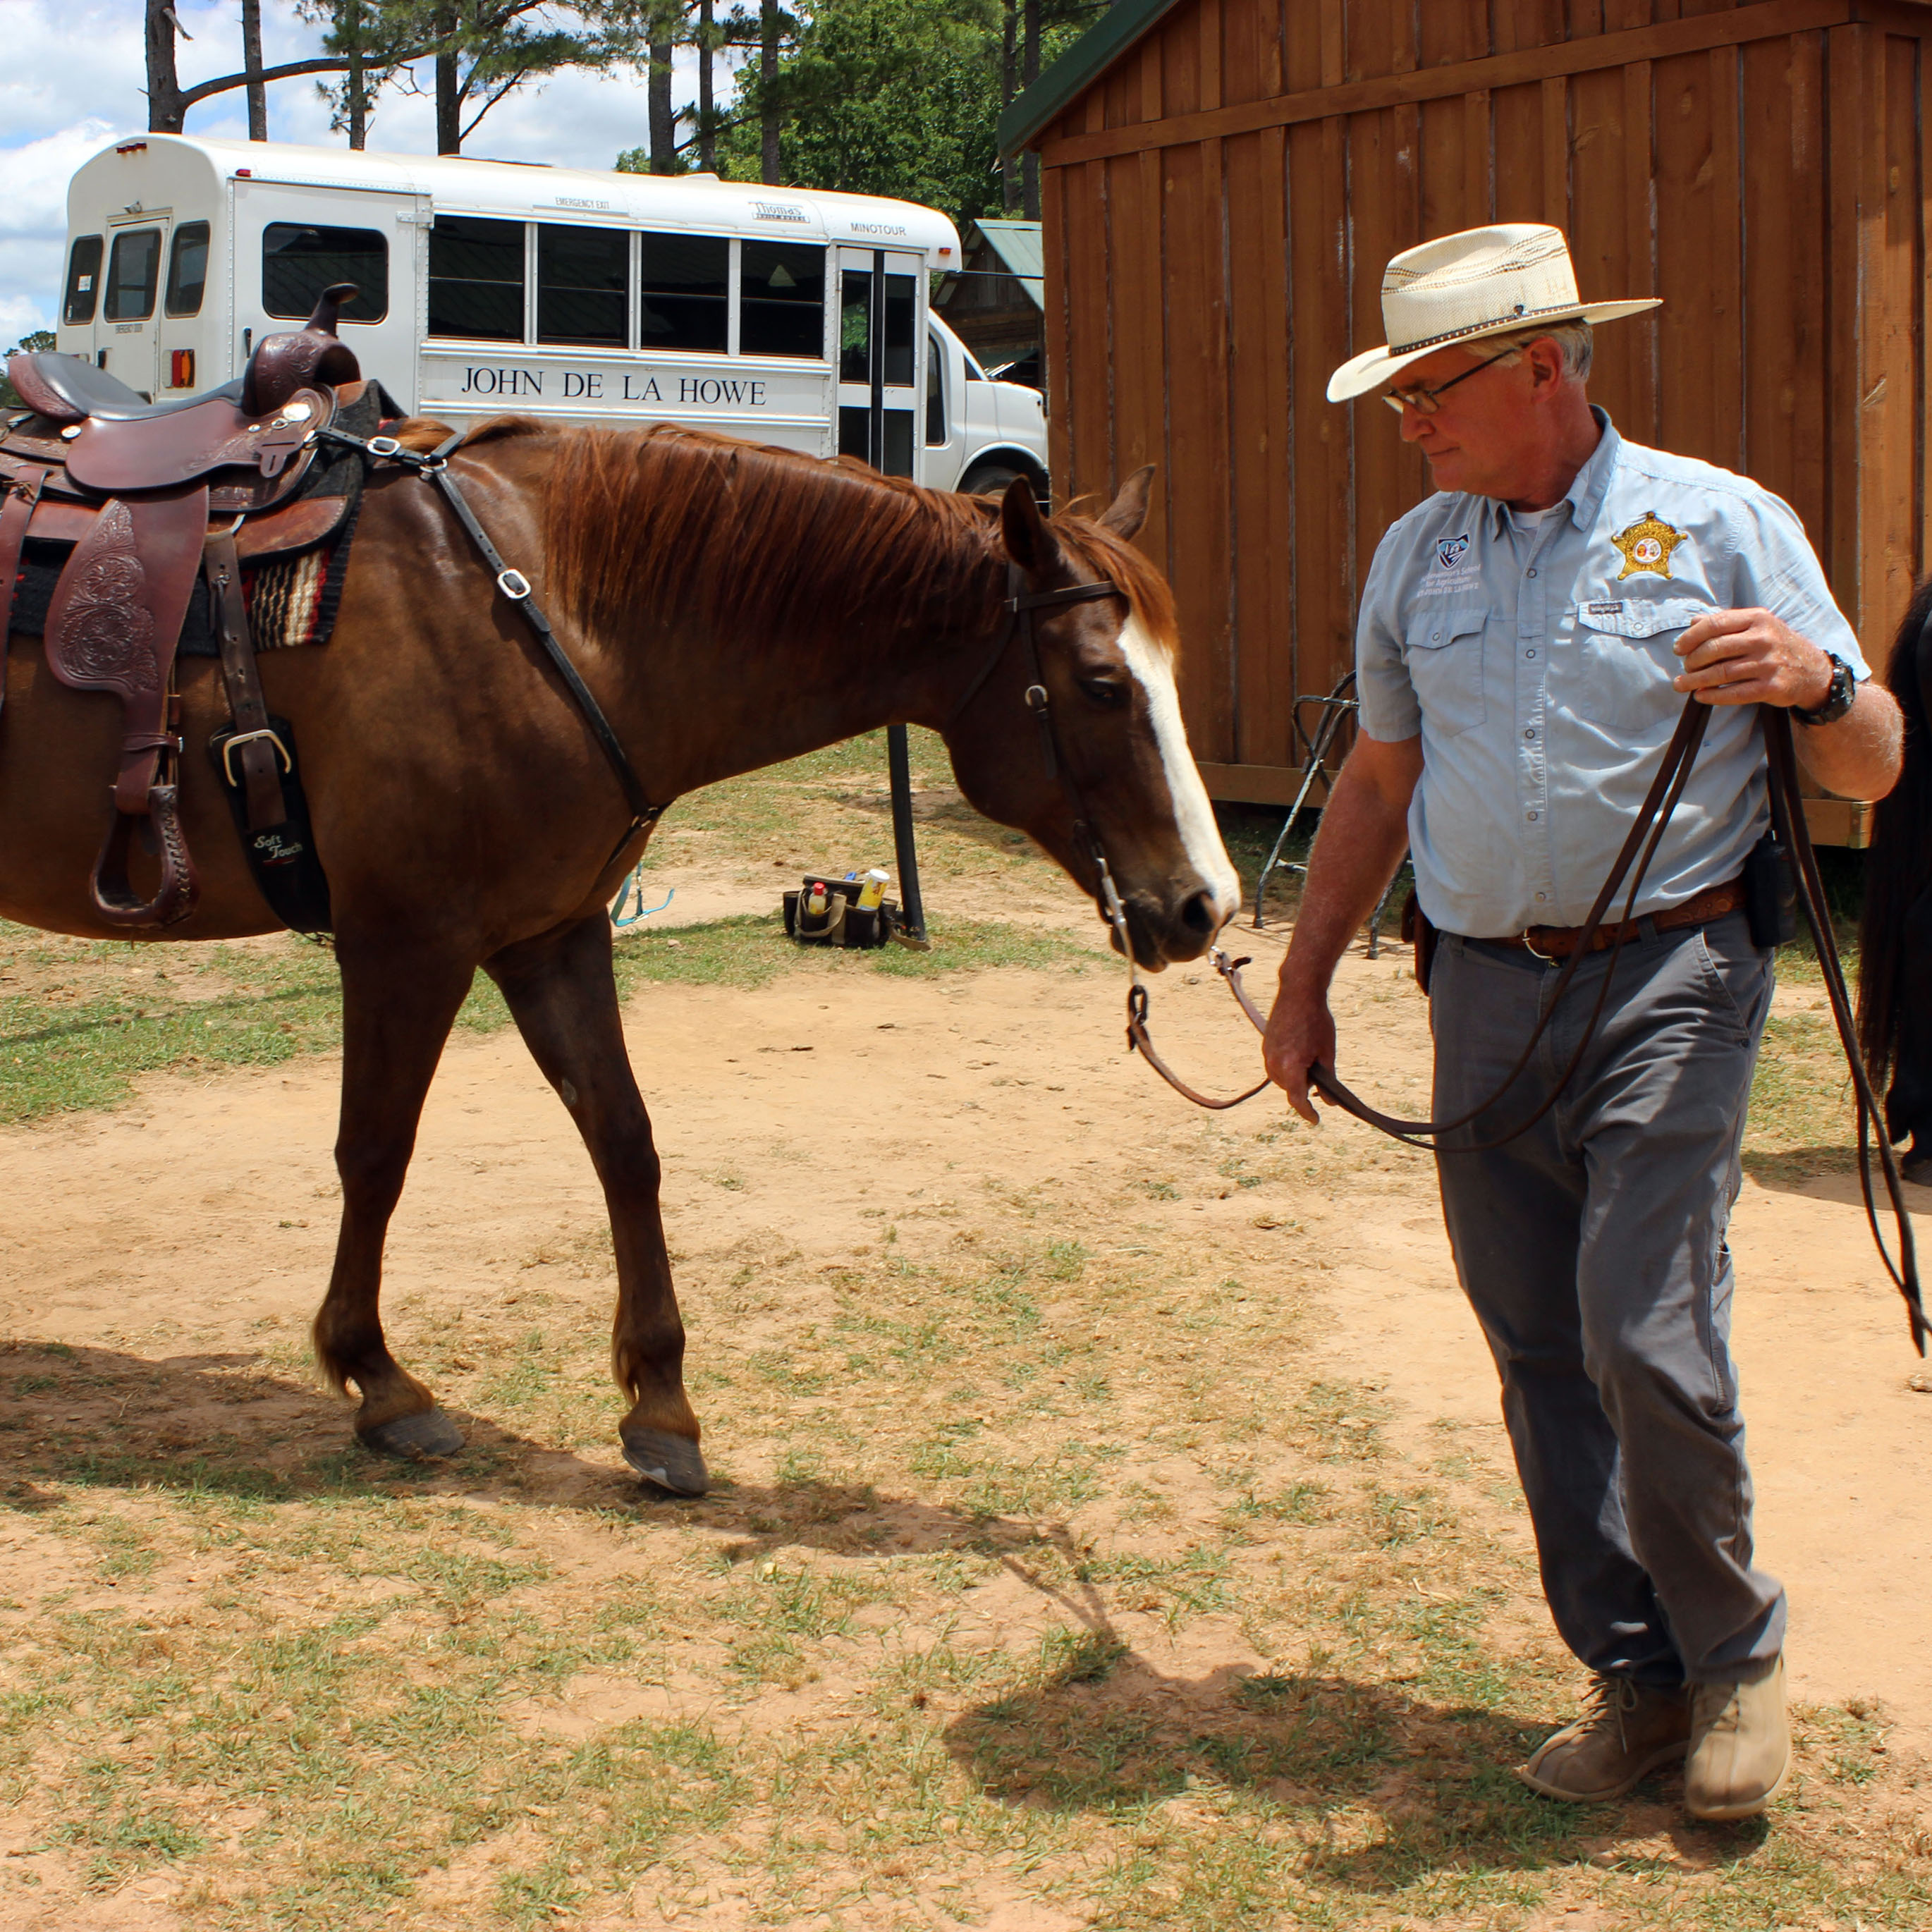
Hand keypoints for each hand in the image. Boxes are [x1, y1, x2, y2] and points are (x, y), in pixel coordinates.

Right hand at [1263, 979, 1337, 1125]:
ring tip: (1309, 1058)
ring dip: (1294, 1076)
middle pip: (1289, 1088)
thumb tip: (1329, 1102)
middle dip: (1304, 1087)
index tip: (1315, 1120)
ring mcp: (1267, 1054)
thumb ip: (1328, 1080)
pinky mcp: (1266, 1045)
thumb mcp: (1327, 1052)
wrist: (1298, 993)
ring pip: (1281, 1078)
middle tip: (1319, 1073)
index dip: (1307, 1113)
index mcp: (1290, 1066)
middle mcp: (1274, 1063)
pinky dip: (1287, 1065)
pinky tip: (1300, 1050)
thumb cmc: (1316, 1020)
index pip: (1297, 1099)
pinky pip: (1276, 1065)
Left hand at [1672, 607, 1833, 709]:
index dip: (1690, 638)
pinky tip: (1700, 696)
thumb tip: (1693, 622)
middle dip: (1692, 661)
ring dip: (1695, 680)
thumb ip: (1726, 622)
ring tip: (1681, 684)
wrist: (1811, 670)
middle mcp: (1764, 638)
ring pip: (1721, 673)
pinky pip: (1735, 693)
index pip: (1714, 624)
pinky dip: (1713, 696)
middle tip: (1685, 668)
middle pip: (1714, 649)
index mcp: (1758, 618)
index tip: (1678, 649)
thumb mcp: (1757, 625)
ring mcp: (1770, 663)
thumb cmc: (1775, 645)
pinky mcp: (1773, 687)